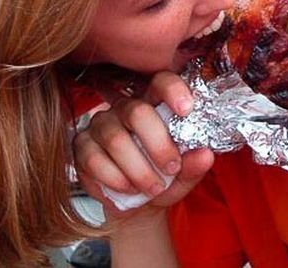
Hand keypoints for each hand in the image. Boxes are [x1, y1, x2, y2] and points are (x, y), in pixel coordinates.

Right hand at [73, 71, 211, 215]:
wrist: (137, 205)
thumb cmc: (164, 178)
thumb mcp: (185, 176)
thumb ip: (194, 165)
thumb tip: (205, 155)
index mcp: (155, 104)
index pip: (161, 82)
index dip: (173, 90)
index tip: (186, 110)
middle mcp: (125, 108)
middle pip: (138, 112)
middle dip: (158, 145)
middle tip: (172, 168)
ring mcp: (101, 124)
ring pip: (116, 140)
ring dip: (139, 170)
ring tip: (154, 187)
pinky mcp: (81, 145)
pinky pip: (95, 159)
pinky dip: (116, 179)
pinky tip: (128, 189)